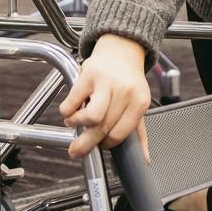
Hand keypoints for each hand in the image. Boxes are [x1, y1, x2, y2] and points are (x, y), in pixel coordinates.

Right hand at [61, 34, 151, 158]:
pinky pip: (72, 101)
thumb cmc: (129, 81)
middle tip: (76, 151)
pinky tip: (70, 110)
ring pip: (90, 117)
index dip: (107, 144)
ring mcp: (106, 82)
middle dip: (86, 144)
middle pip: (103, 128)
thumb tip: (144, 160)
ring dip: (77, 124)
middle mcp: (124, 92)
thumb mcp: (138, 104)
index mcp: (139, 102)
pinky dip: (67, 111)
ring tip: (74, 122)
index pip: (120, 133)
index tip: (100, 144)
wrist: (122, 50)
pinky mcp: (88, 74)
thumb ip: (139, 132)